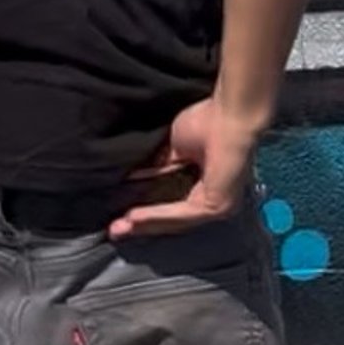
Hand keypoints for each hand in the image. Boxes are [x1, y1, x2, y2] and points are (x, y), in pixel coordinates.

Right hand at [107, 96, 262, 239]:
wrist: (229, 114)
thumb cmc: (209, 122)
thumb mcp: (175, 147)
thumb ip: (161, 165)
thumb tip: (137, 177)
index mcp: (209, 186)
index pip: (175, 206)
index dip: (149, 212)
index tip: (122, 217)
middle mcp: (215, 200)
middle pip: (172, 220)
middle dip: (142, 225)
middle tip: (115, 230)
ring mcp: (217, 206)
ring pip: (174, 221)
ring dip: (144, 223)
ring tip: (119, 228)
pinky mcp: (215, 206)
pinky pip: (179, 215)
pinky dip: (155, 216)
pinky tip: (134, 217)